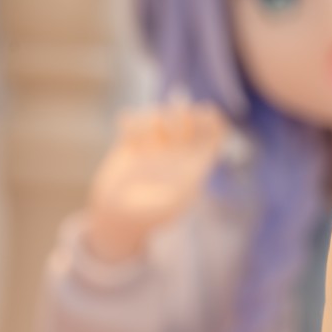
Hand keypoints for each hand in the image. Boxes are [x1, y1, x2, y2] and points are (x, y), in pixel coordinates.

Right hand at [85, 101, 230, 266]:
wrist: (118, 219)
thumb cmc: (149, 216)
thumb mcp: (171, 204)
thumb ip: (184, 182)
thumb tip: (193, 169)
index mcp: (194, 168)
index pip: (213, 138)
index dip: (212, 122)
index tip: (206, 115)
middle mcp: (176, 156)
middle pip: (188, 120)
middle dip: (182, 112)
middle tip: (175, 114)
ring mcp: (154, 149)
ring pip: (159, 116)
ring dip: (153, 117)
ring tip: (146, 136)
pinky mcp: (131, 146)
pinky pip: (132, 121)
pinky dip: (131, 123)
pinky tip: (126, 134)